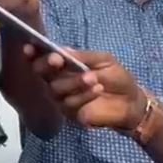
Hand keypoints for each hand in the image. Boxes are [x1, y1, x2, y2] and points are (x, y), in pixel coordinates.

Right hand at [31, 49, 146, 131]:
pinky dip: (83, 95)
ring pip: (55, 89)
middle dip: (46, 65)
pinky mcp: (71, 114)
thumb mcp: (104, 60)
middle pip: (41, 73)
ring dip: (73, 82)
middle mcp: (58, 81)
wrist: (132, 102)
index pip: (41, 58)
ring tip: (93, 78)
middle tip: (58, 60)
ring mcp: (62, 99)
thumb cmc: (117, 78)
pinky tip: (97, 90)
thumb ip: (83, 56)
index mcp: (63, 65)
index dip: (33, 53)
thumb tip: (61, 51)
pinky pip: (69, 104)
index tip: (30, 48)